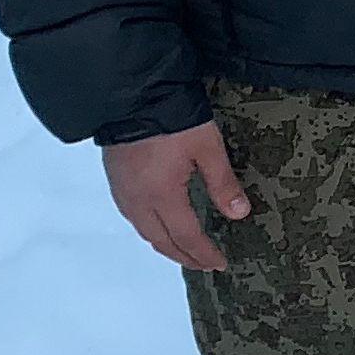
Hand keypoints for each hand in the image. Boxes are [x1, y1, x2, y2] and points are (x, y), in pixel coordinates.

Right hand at [104, 118, 256, 271]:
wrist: (131, 90)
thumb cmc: (171, 116)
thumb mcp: (206, 145)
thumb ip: (222, 182)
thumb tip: (239, 214)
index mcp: (162, 196)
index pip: (186, 237)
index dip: (204, 253)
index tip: (220, 263)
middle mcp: (138, 201)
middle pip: (162, 242)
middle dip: (184, 256)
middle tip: (204, 263)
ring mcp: (123, 191)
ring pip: (145, 232)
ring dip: (166, 245)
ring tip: (184, 249)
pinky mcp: (115, 179)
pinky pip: (133, 216)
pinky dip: (150, 228)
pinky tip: (159, 223)